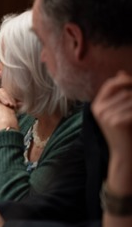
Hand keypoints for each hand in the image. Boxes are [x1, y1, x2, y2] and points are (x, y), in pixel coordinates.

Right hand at [92, 71, 131, 196]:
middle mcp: (99, 109)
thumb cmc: (125, 131)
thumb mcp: (120, 110)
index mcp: (97, 105)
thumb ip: (120, 93)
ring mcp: (105, 115)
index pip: (111, 84)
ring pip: (130, 98)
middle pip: (124, 91)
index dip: (125, 81)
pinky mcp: (115, 121)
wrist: (124, 153)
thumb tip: (121, 73)